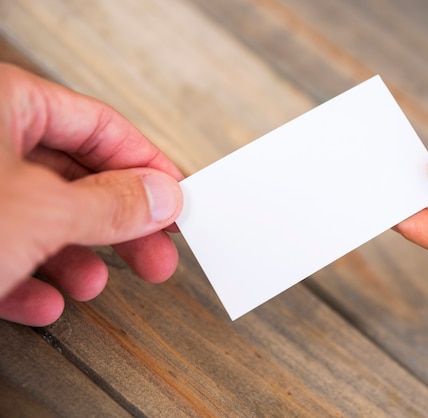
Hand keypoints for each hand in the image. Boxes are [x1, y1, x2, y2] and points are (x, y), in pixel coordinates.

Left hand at [0, 64, 182, 325]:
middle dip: (119, 225)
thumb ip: (112, 204)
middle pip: (76, 178)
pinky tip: (44, 302)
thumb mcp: (42, 211)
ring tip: (96, 284)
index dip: (149, 166)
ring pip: (40, 219)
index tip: (178, 200)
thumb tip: (162, 197)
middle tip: (157, 252)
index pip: (101, 127)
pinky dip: (27, 281)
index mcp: (4, 104)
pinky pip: (1, 250)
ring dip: (76, 259)